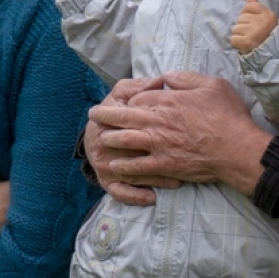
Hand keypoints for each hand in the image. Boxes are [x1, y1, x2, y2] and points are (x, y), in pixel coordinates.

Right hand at [83, 77, 181, 205]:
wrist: (96, 132)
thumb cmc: (117, 109)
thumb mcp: (123, 92)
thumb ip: (141, 86)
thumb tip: (161, 80)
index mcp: (111, 120)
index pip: (131, 123)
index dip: (154, 127)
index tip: (177, 130)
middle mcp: (107, 144)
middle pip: (133, 152)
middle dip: (157, 156)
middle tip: (182, 159)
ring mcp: (106, 165)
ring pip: (132, 174)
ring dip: (155, 179)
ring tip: (177, 180)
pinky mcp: (107, 181)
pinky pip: (120, 192)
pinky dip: (136, 196)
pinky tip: (153, 197)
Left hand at [88, 71, 272, 195]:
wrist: (236, 149)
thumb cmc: (228, 116)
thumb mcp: (211, 85)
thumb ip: (186, 78)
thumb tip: (167, 77)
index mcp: (168, 101)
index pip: (138, 98)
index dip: (131, 100)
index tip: (129, 102)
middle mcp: (158, 122)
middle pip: (123, 116)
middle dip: (106, 115)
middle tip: (94, 114)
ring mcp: (158, 145)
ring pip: (124, 140)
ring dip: (110, 139)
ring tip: (100, 138)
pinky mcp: (163, 165)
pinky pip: (137, 167)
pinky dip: (124, 166)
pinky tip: (115, 166)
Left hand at [230, 0, 278, 54]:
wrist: (273, 53)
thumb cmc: (268, 33)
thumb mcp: (265, 18)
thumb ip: (256, 5)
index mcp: (267, 14)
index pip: (248, 6)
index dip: (247, 14)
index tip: (253, 22)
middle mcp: (261, 22)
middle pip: (240, 18)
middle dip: (243, 26)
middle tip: (251, 33)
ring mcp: (254, 32)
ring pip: (235, 28)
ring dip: (239, 35)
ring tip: (248, 39)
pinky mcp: (247, 42)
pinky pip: (233, 39)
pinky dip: (236, 43)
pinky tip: (244, 45)